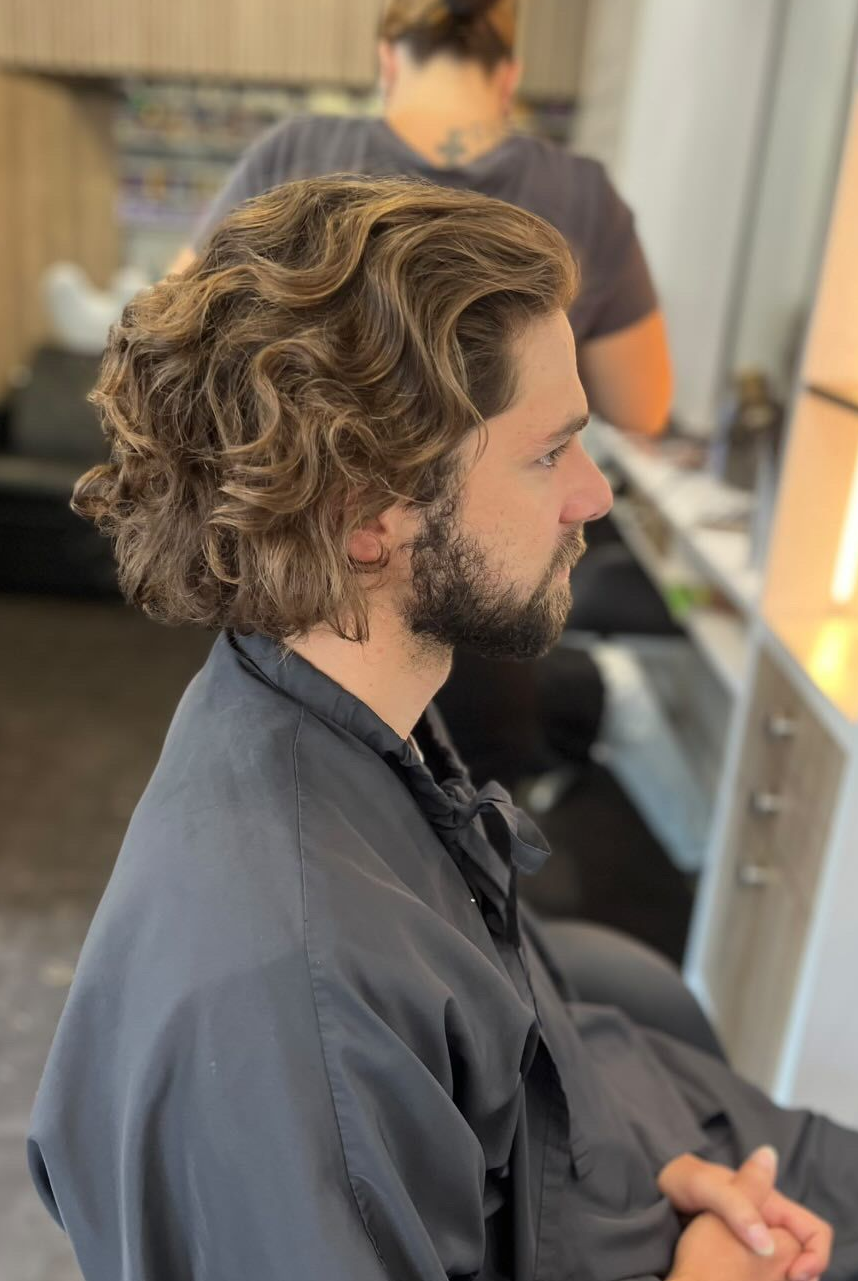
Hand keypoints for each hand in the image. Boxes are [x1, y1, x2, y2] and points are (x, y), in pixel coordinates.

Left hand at [659, 1146, 831, 1280]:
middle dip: (796, 1276)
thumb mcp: (704, 1186)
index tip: (794, 1276)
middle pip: (802, 1256)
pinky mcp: (739, 1254)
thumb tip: (770, 1240)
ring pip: (784, 1269)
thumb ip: (738, 1206)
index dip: (814, 1257)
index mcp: (770, 1203)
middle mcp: (767, 1221)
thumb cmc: (678, 1181)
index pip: (814, 1232)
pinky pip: (764, 1276)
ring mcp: (754, 1238)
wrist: (654, 1187)